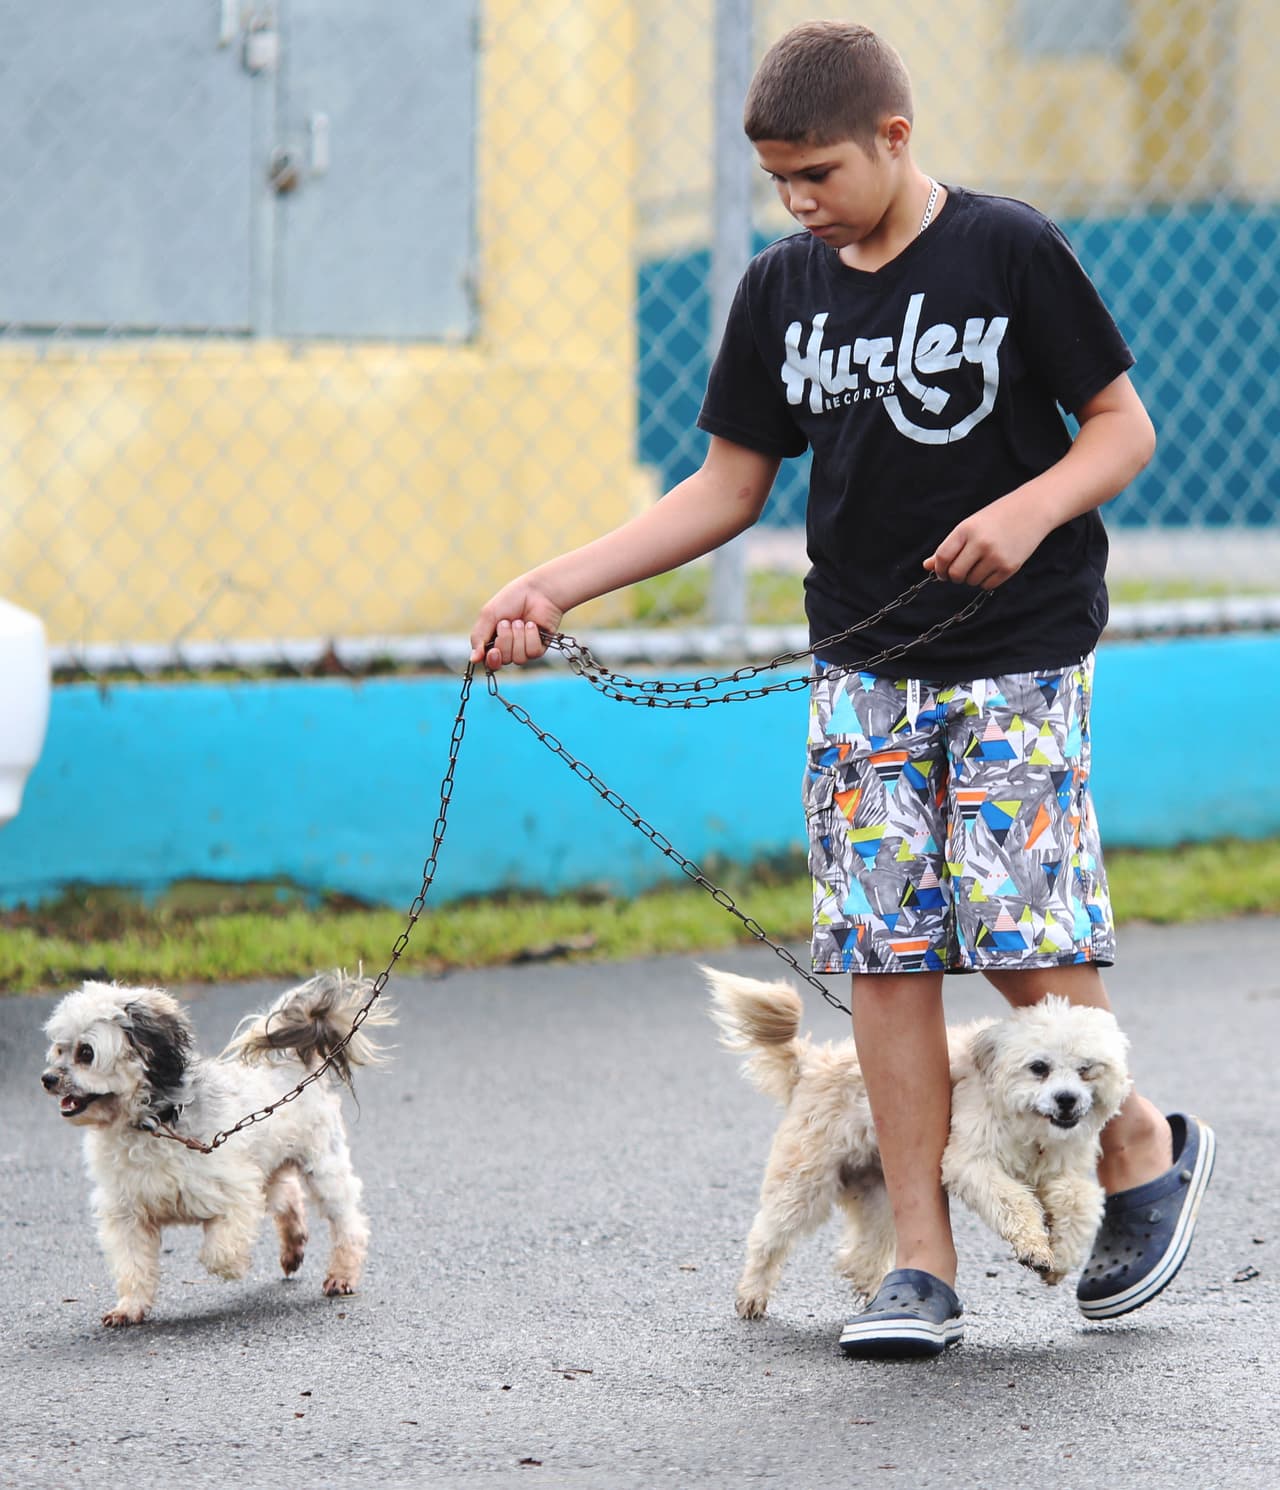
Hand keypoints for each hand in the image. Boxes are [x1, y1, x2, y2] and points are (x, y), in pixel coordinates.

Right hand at [468, 578, 564, 670]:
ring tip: (520, 621)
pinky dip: (531, 637)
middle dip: (505, 640)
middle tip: (507, 622)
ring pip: (518, 659)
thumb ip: (478, 637)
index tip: (494, 651)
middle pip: (504, 660)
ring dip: (518, 637)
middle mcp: (509, 647)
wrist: (536, 590)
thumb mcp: (488, 615)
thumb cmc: (512, 599)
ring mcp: (524, 648)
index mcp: (493, 640)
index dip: (492, 660)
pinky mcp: (539, 647)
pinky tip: (532, 624)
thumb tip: (473, 659)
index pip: (490, 661)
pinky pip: (533, 653)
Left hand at [924, 492, 1051, 588]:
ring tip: (980, 563)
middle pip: (955, 574)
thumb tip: (927, 566)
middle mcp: (981, 543)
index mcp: (967, 529)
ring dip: (971, 577)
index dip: (939, 568)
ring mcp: (996, 556)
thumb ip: (949, 547)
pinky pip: (987, 585)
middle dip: (954, 576)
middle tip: (960, 570)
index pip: (943, 557)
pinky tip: (992, 566)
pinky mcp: (1010, 567)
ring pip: (971, 581)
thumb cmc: (996, 518)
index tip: (941, 571)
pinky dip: (985, 580)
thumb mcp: (970, 526)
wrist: (1032, 510)